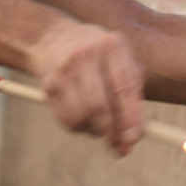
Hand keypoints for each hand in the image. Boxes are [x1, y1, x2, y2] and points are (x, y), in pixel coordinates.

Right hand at [28, 22, 144, 155]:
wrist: (55, 38)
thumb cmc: (101, 56)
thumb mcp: (122, 62)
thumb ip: (134, 94)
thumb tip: (138, 134)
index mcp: (113, 45)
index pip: (125, 87)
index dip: (131, 117)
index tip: (135, 139)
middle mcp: (86, 54)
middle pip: (100, 106)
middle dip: (112, 132)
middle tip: (120, 147)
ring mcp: (64, 69)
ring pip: (81, 116)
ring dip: (96, 132)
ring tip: (103, 129)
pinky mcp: (48, 84)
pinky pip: (66, 119)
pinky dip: (80, 128)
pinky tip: (86, 121)